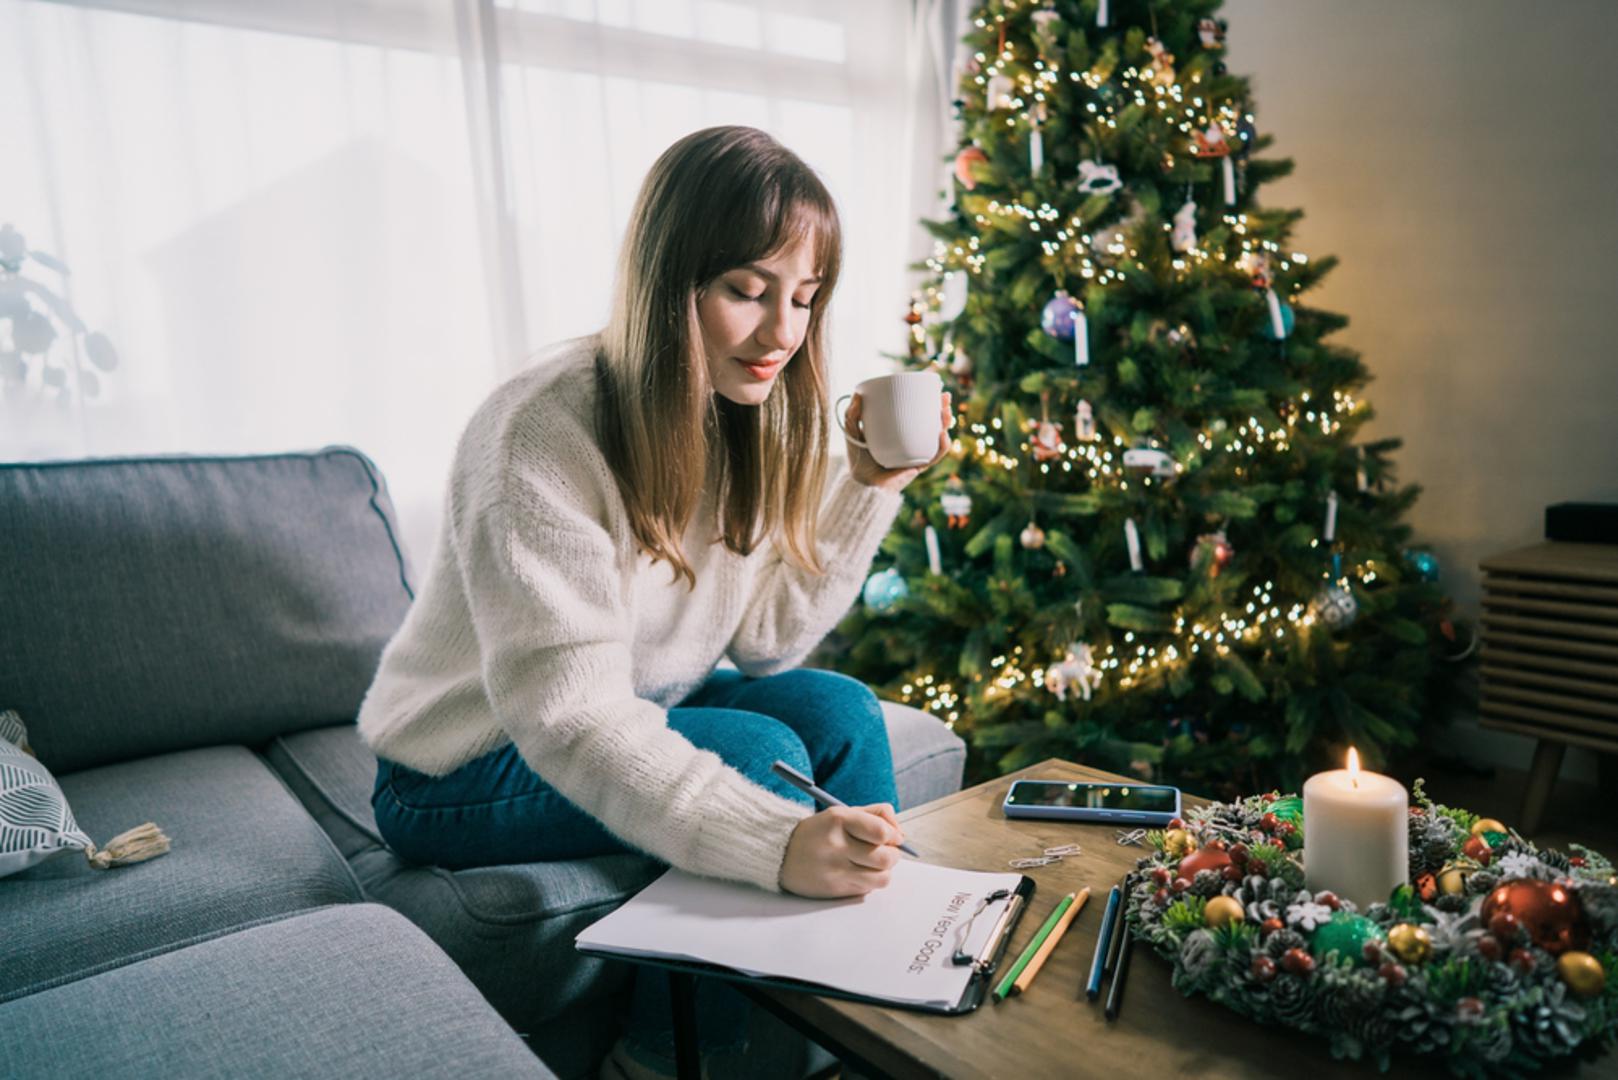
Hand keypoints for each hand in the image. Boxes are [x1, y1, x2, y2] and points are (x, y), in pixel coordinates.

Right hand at [779, 802, 907, 897]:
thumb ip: (875, 815)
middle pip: (886, 858)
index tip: (891, 836)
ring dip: (884, 871)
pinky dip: (869, 881)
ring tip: (873, 863)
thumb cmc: (818, 832)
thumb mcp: (841, 813)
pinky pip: (868, 890)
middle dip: (893, 855)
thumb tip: (901, 834)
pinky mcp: (835, 890)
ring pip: (882, 878)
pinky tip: (857, 872)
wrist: (780, 855)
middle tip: (887, 851)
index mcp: (838, 820)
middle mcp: (836, 846)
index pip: (882, 831)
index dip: (893, 835)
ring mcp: (835, 871)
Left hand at [842, 392, 953, 492]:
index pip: (918, 413)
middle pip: (934, 423)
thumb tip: (857, 394)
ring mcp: (917, 453)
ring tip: (946, 411)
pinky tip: (943, 434)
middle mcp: (912, 442)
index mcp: (901, 431)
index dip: (929, 401)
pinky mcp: (918, 466)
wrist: (861, 486)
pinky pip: (934, 456)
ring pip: (938, 437)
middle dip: (943, 408)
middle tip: (944, 396)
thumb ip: (852, 415)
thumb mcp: (853, 433)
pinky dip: (942, 446)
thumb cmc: (857, 461)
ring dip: (947, 423)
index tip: (933, 385)